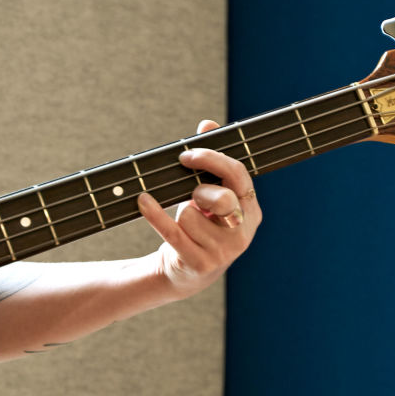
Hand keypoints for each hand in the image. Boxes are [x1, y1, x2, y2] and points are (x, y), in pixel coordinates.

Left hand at [136, 119, 262, 299]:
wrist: (189, 271)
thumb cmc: (203, 224)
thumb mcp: (212, 193)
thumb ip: (212, 159)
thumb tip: (208, 124)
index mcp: (251, 210)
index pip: (238, 176)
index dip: (212, 160)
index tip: (186, 155)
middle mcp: (242, 232)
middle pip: (223, 198)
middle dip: (200, 192)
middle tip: (192, 196)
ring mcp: (223, 252)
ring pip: (191, 215)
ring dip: (181, 214)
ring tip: (186, 223)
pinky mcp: (199, 263)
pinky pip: (172, 231)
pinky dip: (154, 214)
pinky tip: (143, 200)